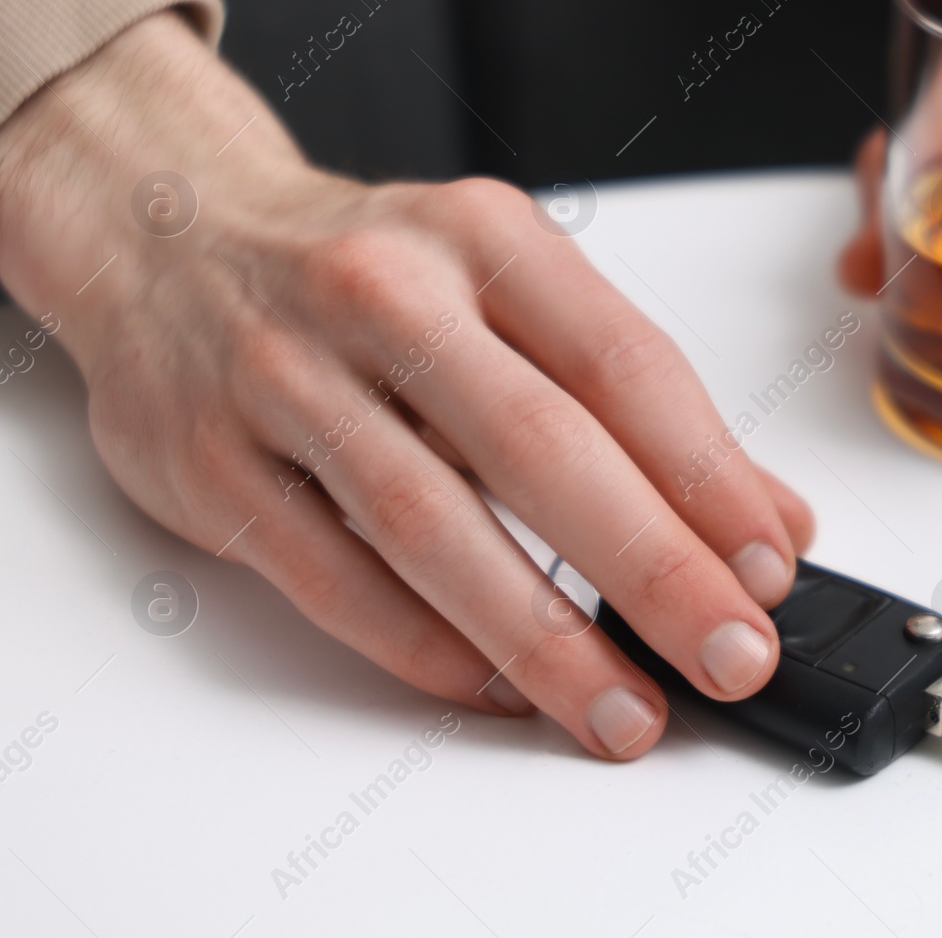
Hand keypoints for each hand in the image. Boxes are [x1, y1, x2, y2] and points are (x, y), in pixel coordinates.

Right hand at [0, 13, 812, 758]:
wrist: (169, 231)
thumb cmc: (372, 271)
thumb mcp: (513, 286)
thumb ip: (637, 401)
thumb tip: (767, 518)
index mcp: (484, 237)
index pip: (622, 363)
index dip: (708, 474)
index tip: (772, 565)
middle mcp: (384, 294)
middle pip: (537, 447)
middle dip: (651, 566)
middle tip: (729, 655)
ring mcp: (283, 377)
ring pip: (430, 526)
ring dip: (544, 638)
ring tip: (624, 709)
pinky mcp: (209, 463)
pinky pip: (332, 578)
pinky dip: (427, 647)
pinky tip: (502, 690)